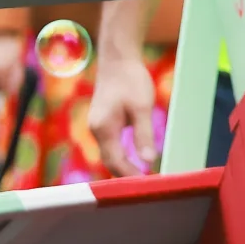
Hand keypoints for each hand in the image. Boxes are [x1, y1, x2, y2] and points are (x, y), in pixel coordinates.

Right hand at [88, 52, 159, 175]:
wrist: (118, 60)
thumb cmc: (131, 80)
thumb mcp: (142, 107)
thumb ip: (143, 134)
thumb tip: (148, 160)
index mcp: (104, 128)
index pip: (115, 161)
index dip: (130, 174)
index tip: (146, 183)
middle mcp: (96, 130)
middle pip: (110, 160)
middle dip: (126, 173)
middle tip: (146, 184)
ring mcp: (97, 126)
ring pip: (109, 153)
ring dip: (123, 165)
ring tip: (143, 175)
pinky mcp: (102, 122)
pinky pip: (110, 145)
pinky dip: (121, 154)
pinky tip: (134, 158)